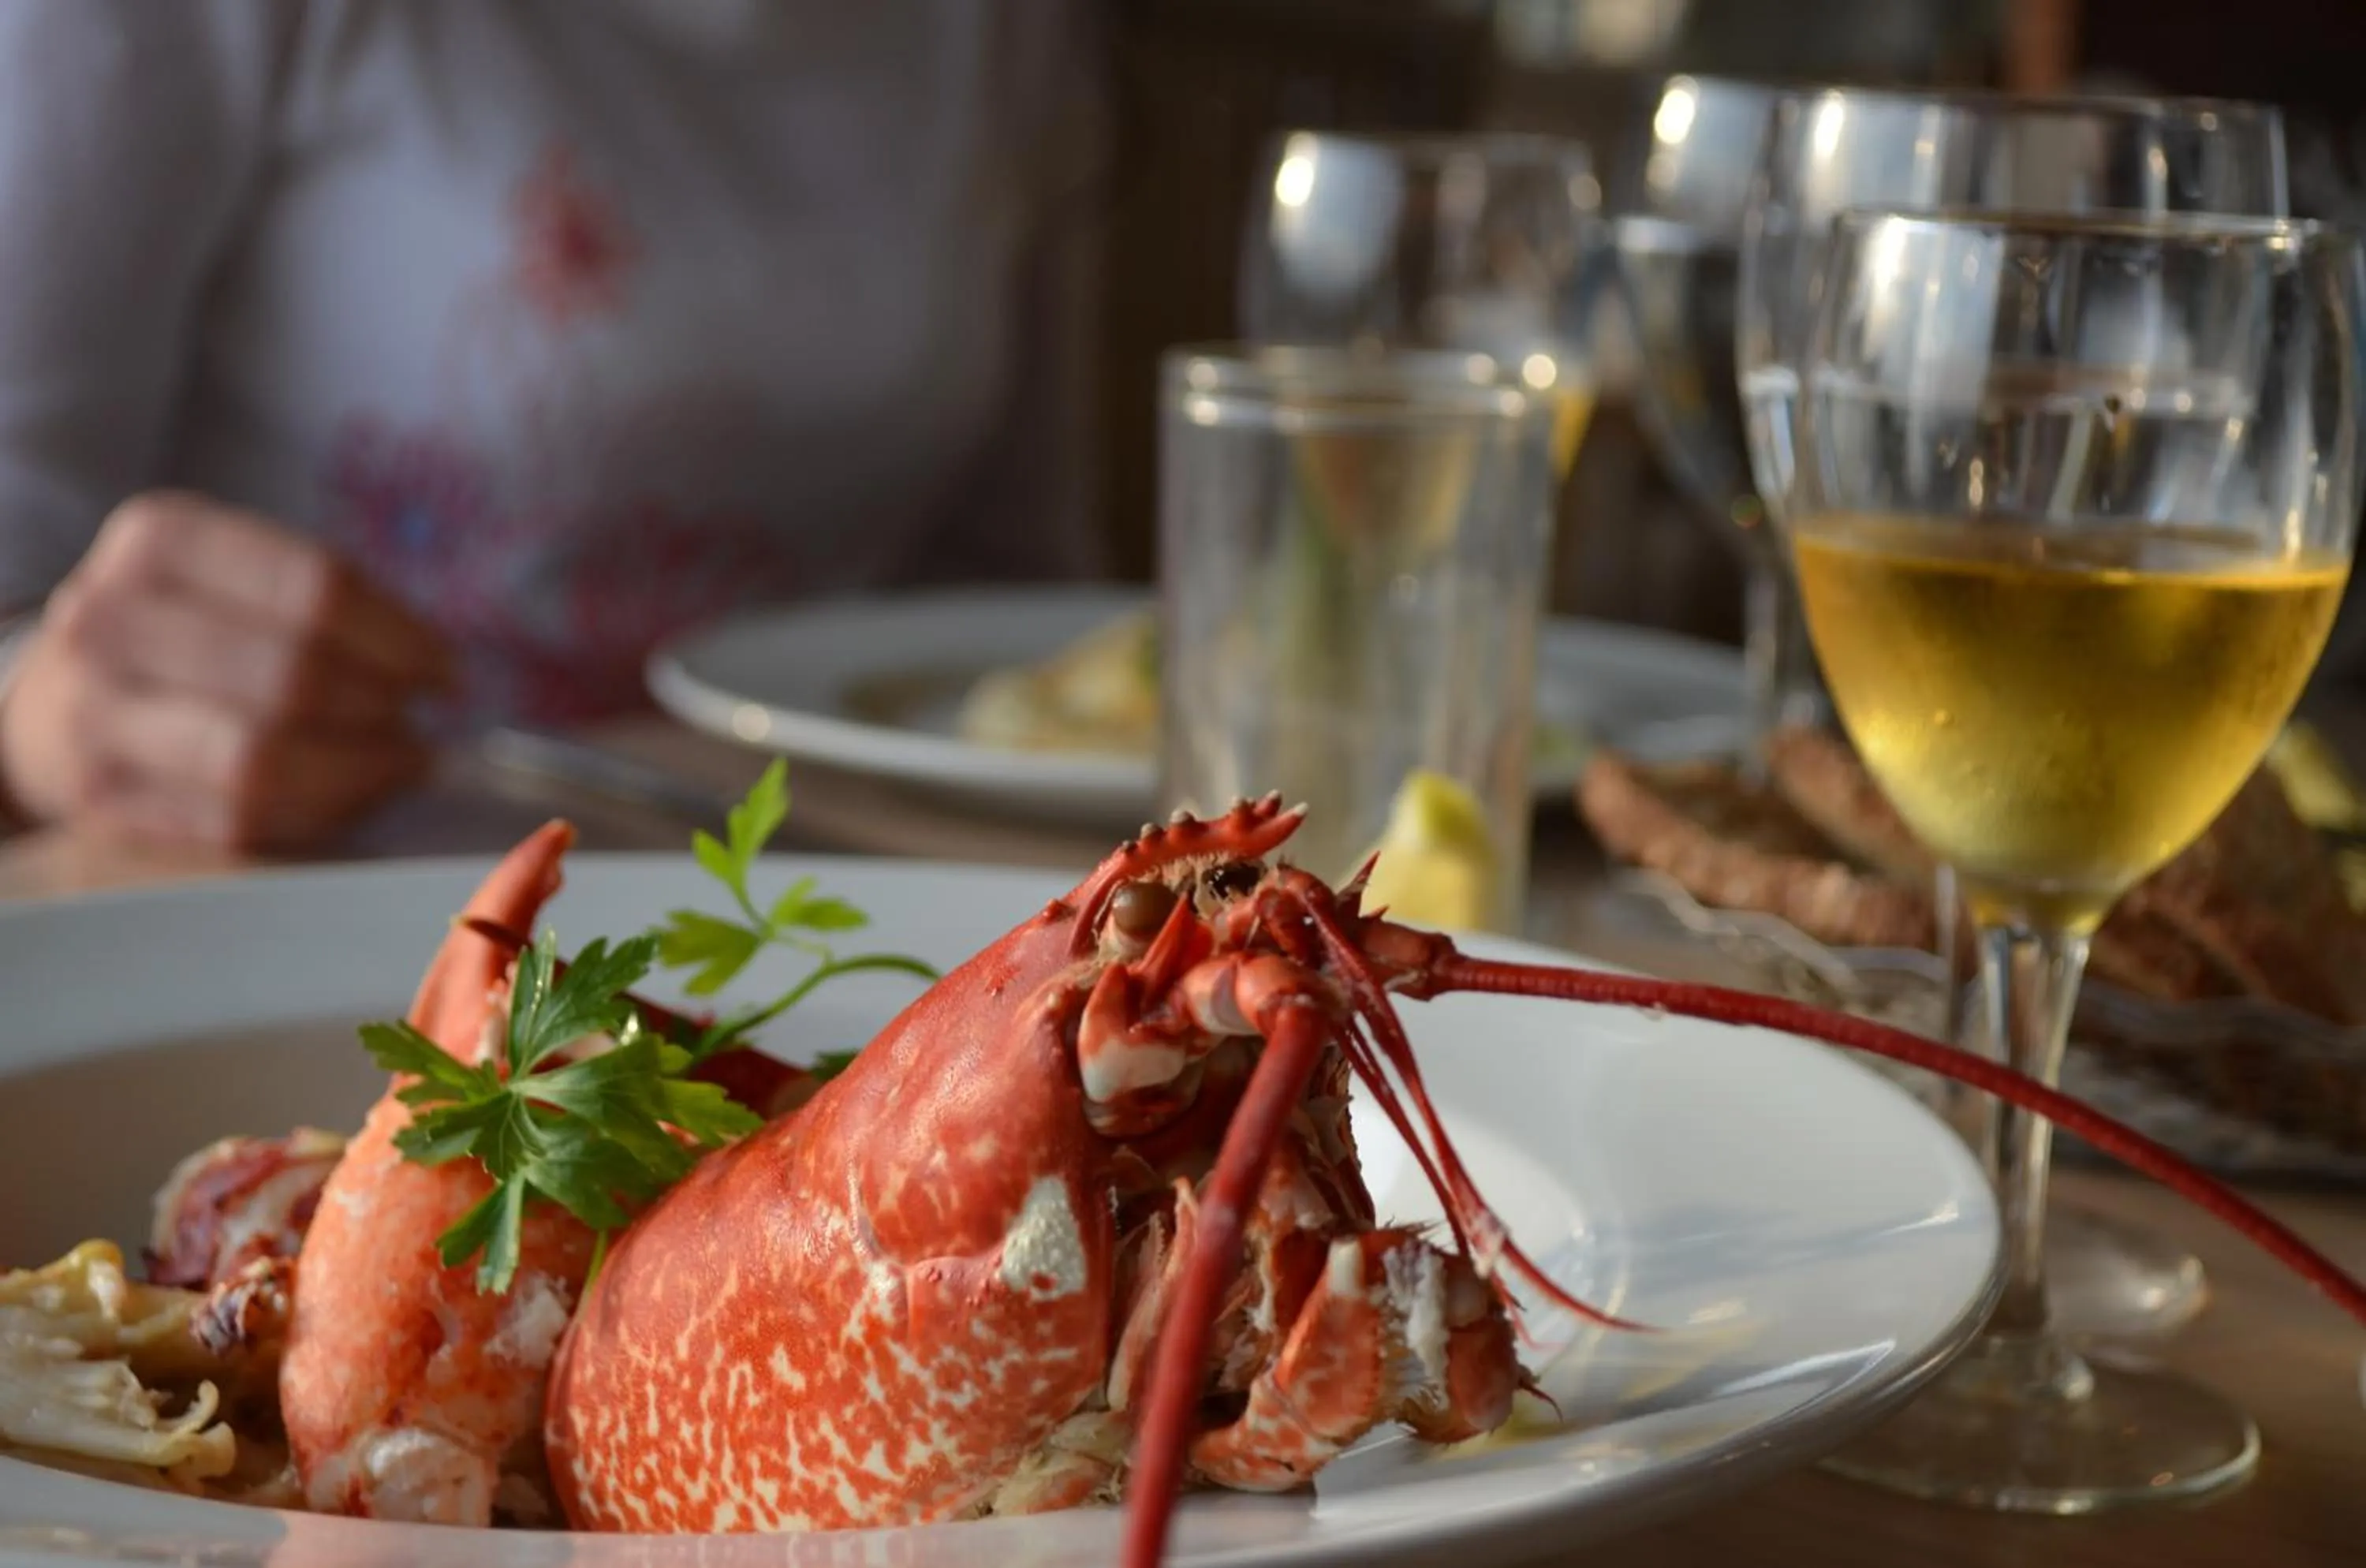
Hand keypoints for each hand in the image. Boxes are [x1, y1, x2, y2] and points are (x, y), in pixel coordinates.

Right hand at [0, 491, 454, 849]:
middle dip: (382, 710)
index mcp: (161, 540)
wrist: (58, 696)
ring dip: (358, 771)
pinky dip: (314, 814)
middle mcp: (111, 618)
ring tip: (396, 764)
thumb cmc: (185, 632)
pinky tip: (344, 797)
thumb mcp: (236, 578)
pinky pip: (236, 822)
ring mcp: (96, 712)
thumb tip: (440, 670)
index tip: (444, 672)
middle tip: (419, 726)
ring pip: (261, 759)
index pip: (316, 589)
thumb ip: (328, 606)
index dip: (401, 639)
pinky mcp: (104, 797)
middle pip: (293, 677)